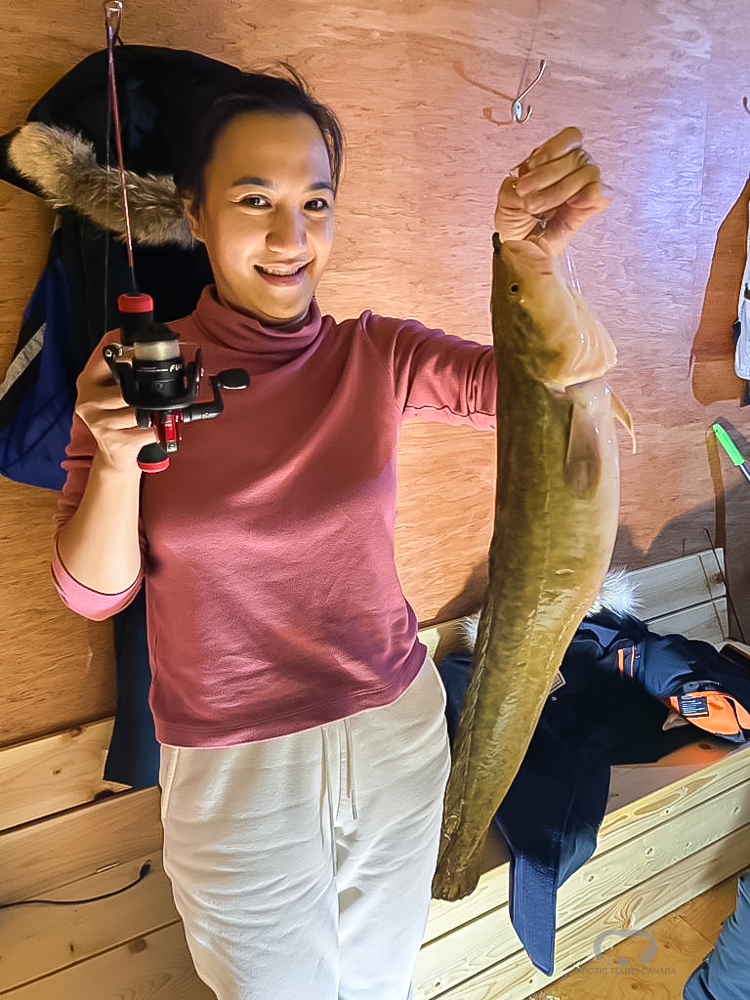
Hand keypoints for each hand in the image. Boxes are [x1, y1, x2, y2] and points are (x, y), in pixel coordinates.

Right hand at [75, 350, 156, 471]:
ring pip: (137, 412)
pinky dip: (157, 430)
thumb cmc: (116, 419)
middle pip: (126, 392)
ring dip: (154, 414)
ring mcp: (98, 423)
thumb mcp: (111, 392)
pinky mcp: (113, 441)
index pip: (104, 360)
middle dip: (146, 396)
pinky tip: (156, 429)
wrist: (113, 454)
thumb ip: (121, 373)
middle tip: (160, 395)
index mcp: (86, 383)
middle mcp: (87, 402)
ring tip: (159, 414)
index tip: (140, 357)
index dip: (126, 356)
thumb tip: (142, 352)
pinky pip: (145, 431)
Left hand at [494, 127, 610, 253]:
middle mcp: (572, 169)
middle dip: (547, 175)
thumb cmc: (516, 221)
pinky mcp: (591, 207)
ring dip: (560, 190)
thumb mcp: (508, 194)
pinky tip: (572, 204)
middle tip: (527, 194)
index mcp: (554, 159)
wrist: (520, 248)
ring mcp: (584, 187)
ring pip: (588, 172)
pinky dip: (589, 195)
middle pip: (576, 155)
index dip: (552, 149)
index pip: (569, 138)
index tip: (531, 167)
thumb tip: (534, 173)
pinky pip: (601, 193)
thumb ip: (520, 178)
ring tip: (539, 208)